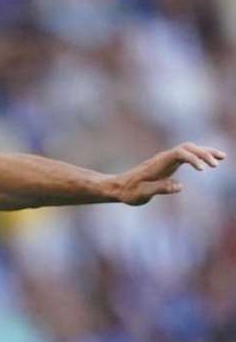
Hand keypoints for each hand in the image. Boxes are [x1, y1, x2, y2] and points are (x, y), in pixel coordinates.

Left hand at [110, 142, 225, 205]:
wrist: (118, 187)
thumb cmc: (129, 192)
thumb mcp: (142, 194)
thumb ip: (160, 188)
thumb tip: (180, 186)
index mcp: (158, 163)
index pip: (180, 153)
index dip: (193, 158)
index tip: (203, 170)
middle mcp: (164, 158)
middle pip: (188, 148)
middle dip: (204, 153)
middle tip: (217, 164)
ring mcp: (166, 159)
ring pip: (189, 150)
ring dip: (205, 152)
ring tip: (222, 157)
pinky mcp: (168, 164)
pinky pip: (186, 156)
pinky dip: (199, 157)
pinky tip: (209, 162)